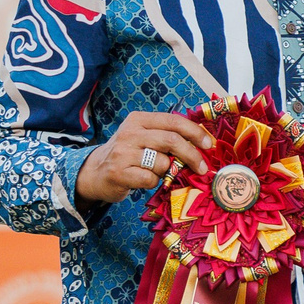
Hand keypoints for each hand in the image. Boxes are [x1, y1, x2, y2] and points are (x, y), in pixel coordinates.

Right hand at [75, 111, 214, 205]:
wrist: (94, 172)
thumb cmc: (126, 155)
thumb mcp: (142, 137)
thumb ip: (165, 136)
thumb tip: (200, 143)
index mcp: (139, 120)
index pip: (173, 121)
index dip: (194, 132)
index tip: (208, 144)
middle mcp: (130, 133)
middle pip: (171, 140)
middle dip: (191, 155)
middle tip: (202, 167)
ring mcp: (123, 153)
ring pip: (162, 163)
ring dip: (168, 172)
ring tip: (158, 173)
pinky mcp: (119, 172)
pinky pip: (150, 179)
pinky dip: (154, 183)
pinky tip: (145, 181)